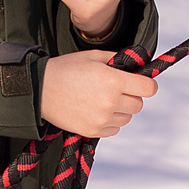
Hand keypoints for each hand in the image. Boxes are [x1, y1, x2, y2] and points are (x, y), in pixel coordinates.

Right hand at [40, 50, 155, 137]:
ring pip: (127, 118)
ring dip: (121, 110)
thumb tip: (137, 65)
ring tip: (102, 100)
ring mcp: (102, 119)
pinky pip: (114, 129)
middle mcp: (110, 101)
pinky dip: (110, 122)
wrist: (40, 89)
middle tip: (116, 89)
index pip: (148, 88)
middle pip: (139, 104)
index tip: (142, 83)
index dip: (147, 84)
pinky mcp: (93, 131)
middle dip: (131, 96)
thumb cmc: (66, 69)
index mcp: (113, 80)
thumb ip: (119, 60)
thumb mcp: (94, 56)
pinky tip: (96, 110)